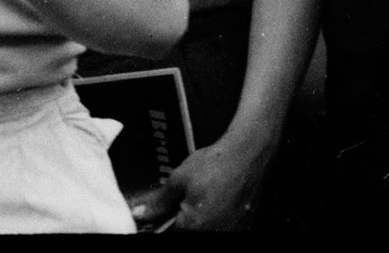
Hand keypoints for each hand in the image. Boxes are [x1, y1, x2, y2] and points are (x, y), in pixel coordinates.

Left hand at [130, 127, 273, 232]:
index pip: (167, 234)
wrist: (248, 153)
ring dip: (198, 223)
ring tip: (203, 201)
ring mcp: (229, 233)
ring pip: (205, 231)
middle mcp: (213, 235)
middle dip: (181, 222)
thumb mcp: (179, 179)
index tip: (159, 218)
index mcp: (193, 228)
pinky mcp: (242, 229)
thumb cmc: (217, 164)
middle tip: (184, 203)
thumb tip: (140, 214)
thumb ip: (158, 202)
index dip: (161, 225)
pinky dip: (216, 221)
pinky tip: (216, 205)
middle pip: (187, 233)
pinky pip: (221, 229)